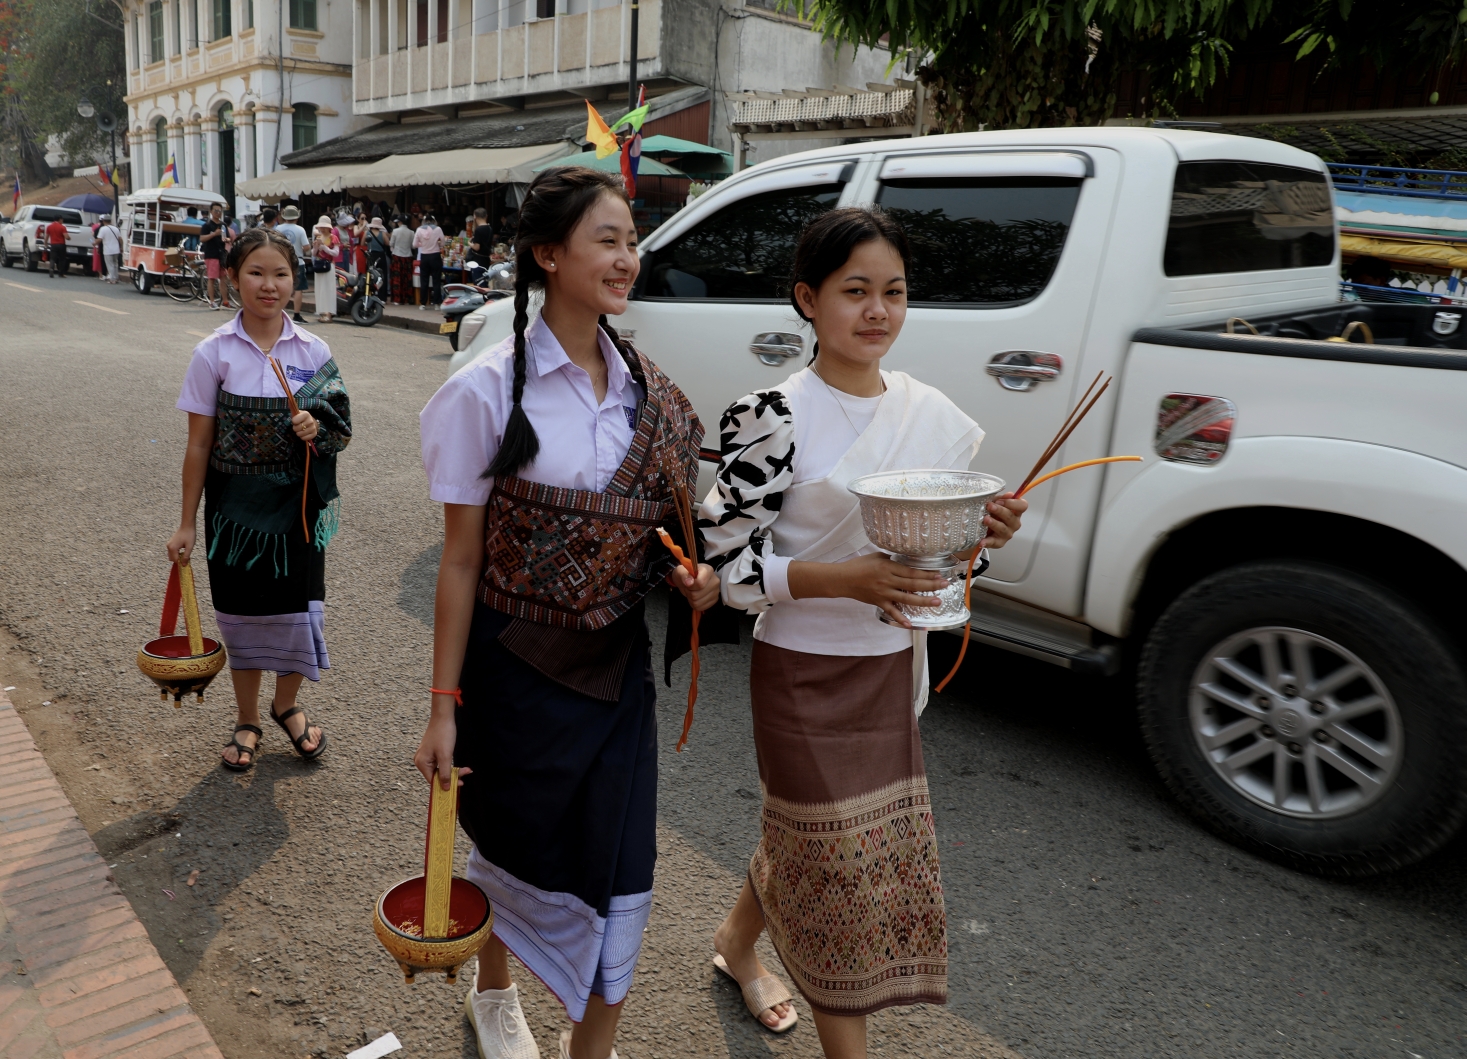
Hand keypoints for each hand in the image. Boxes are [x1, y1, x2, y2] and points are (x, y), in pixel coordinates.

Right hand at [166, 525, 195, 563]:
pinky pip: (172, 551)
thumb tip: (184, 565)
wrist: (187, 526)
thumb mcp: (189, 547)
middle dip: (179, 560)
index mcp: (172, 548)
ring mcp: (168, 545)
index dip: (181, 563)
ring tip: (185, 553)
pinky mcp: (170, 543)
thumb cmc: (189, 535)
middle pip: (172, 559)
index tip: (187, 562)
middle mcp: (168, 547)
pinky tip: (183, 550)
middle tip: (187, 557)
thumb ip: (186, 556)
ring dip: (178, 556)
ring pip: (172, 555)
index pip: (175, 560)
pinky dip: (177, 553)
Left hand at [291, 410, 317, 441]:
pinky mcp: (314, 434)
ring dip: (298, 433)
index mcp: (306, 414)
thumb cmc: (301, 417)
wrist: (311, 422)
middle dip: (295, 428)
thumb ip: (292, 407)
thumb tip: (289, 400)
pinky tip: (303, 433)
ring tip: (300, 429)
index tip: (295, 420)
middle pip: (296, 428)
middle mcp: (311, 421)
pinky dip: (302, 437)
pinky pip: (304, 438)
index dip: (293, 421)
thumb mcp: (297, 412)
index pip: (295, 420)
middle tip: (297, 426)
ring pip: (300, 434)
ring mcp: (313, 428)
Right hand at [413, 711, 470, 790]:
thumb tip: (444, 788)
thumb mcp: (445, 756)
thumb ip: (445, 773)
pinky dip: (450, 765)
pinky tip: (460, 766)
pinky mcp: (432, 753)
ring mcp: (426, 757)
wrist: (443, 717)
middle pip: (437, 776)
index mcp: (422, 763)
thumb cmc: (443, 734)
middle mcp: (421, 761)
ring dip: (453, 771)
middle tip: (466, 773)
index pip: (433, 780)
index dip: (445, 785)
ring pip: (441, 770)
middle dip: (452, 776)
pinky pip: (441, 764)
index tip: (459, 785)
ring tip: (466, 770)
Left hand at [670, 562, 719, 611]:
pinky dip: (694, 604)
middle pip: (697, 594)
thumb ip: (683, 575)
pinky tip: (696, 597)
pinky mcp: (714, 600)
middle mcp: (715, 581)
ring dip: (691, 598)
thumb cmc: (685, 574)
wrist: (689, 580)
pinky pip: (700, 607)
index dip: (690, 586)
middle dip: (689, 592)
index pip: (700, 583)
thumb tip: (689, 583)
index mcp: (708, 570)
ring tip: (692, 591)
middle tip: (689, 587)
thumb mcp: (680, 571)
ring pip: (697, 602)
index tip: (687, 583)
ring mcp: (716, 592)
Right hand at [793, 552, 948, 628]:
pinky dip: (901, 618)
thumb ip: (892, 559)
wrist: (842, 579)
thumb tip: (905, 562)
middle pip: (913, 584)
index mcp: (888, 567)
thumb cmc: (858, 566)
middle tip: (945, 586)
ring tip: (937, 602)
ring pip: (907, 598)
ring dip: (923, 601)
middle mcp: (888, 581)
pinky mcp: (879, 602)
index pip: (911, 572)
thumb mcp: (876, 556)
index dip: (926, 574)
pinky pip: (892, 612)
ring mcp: (884, 593)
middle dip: (931, 585)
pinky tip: (911, 625)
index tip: (939, 575)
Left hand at [983, 492, 1027, 549]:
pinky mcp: (1000, 543)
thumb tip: (1010, 494)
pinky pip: (994, 542)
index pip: (1022, 506)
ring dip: (994, 523)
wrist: (982, 529)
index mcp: (1016, 512)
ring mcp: (1008, 534)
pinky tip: (982, 542)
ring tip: (985, 519)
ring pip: (1003, 529)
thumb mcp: (994, 504)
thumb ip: (1000, 499)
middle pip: (1010, 517)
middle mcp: (1014, 523)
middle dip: (1000, 510)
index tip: (999, 501)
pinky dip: (987, 542)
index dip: (1012, 503)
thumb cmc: (991, 513)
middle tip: (989, 506)